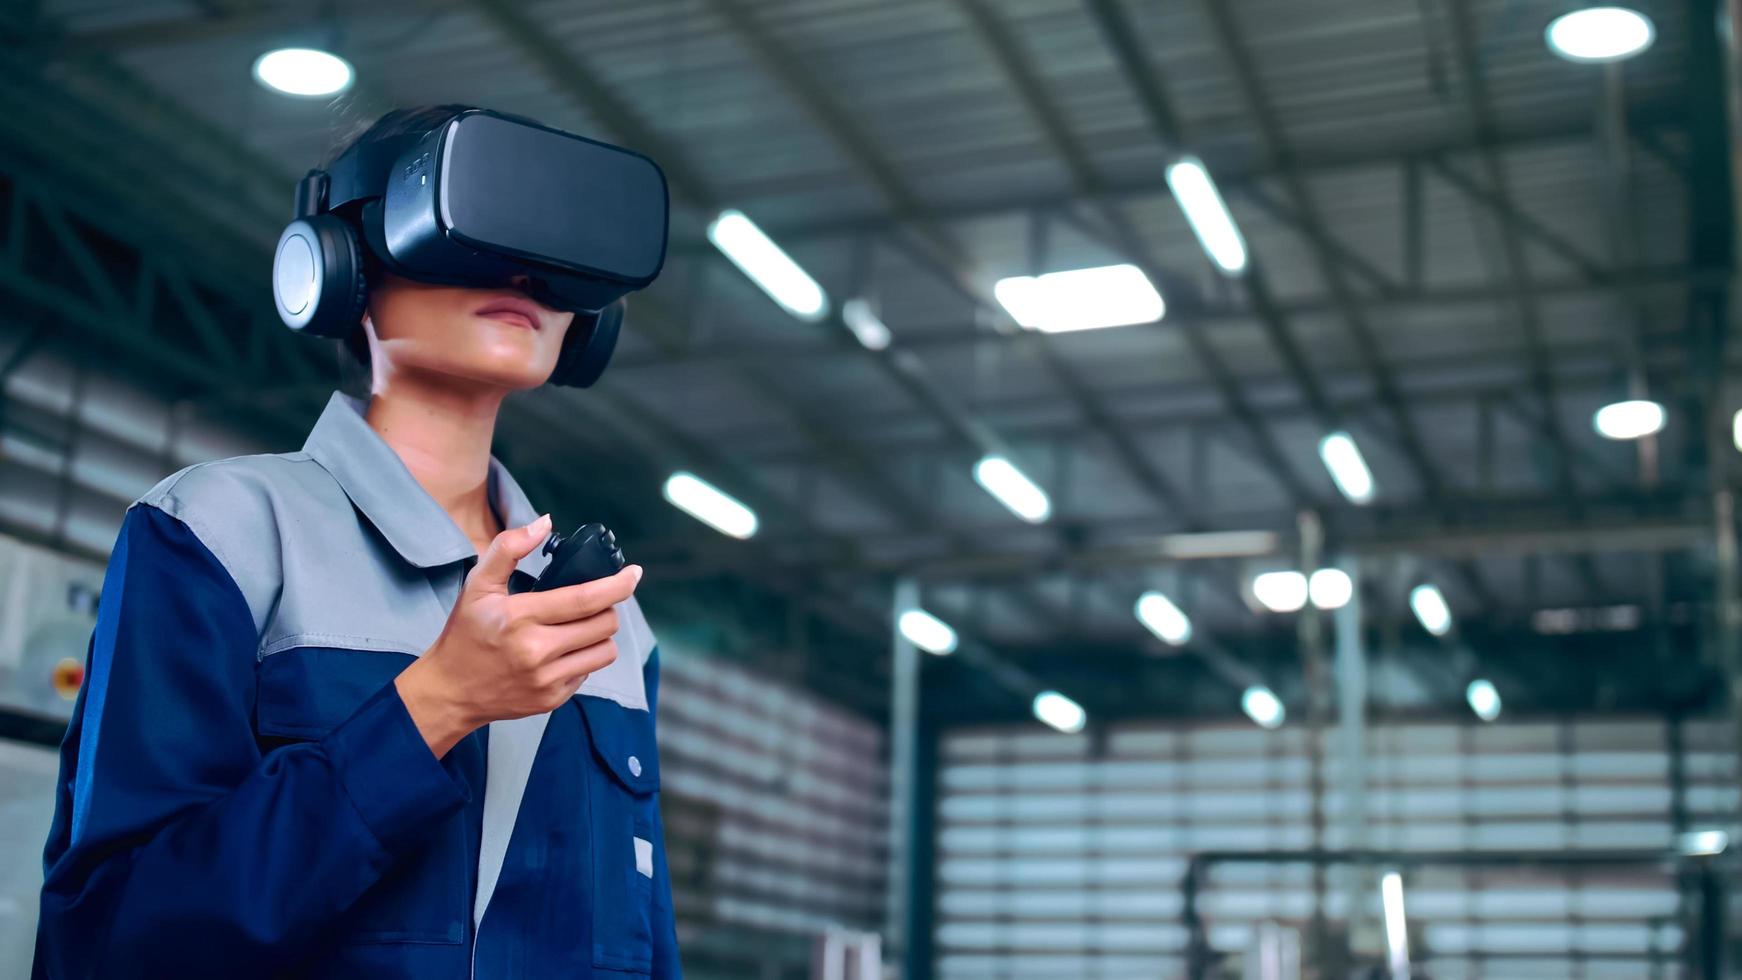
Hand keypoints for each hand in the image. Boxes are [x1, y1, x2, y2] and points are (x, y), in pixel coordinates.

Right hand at [395, 513, 642, 757]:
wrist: (450, 692)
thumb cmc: (465, 633)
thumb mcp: (477, 585)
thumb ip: (509, 548)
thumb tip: (545, 523)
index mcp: (520, 617)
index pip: (585, 599)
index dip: (618, 585)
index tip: (634, 573)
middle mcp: (536, 651)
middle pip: (604, 624)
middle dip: (607, 608)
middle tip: (593, 603)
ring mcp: (546, 679)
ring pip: (605, 651)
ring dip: (601, 635)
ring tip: (580, 627)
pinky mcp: (552, 699)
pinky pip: (589, 672)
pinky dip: (584, 658)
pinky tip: (563, 651)